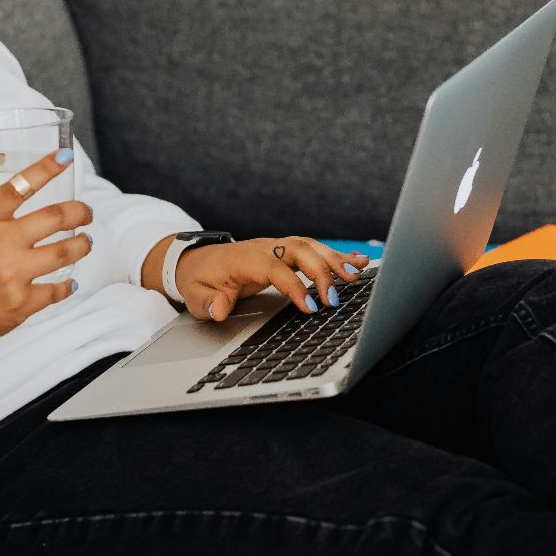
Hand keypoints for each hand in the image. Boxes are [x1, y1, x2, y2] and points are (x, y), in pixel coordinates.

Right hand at [0, 149, 94, 349]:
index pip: (17, 187)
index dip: (45, 169)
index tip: (65, 157)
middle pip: (54, 218)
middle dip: (80, 211)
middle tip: (86, 213)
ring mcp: (10, 276)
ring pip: (64, 252)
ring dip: (83, 245)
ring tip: (85, 242)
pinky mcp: (20, 304)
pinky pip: (57, 290)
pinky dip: (68, 285)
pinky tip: (69, 281)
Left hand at [176, 236, 370, 321]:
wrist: (196, 260)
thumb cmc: (200, 280)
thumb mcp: (196, 296)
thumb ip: (209, 303)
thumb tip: (220, 308)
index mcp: (243, 259)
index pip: (274, 268)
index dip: (294, 285)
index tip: (310, 307)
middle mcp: (264, 247)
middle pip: (299, 250)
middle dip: (321, 272)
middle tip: (335, 298)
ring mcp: (276, 246)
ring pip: (311, 247)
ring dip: (335, 261)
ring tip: (357, 276)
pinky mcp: (285, 251)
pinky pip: (314, 249)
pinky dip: (337, 256)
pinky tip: (359, 262)